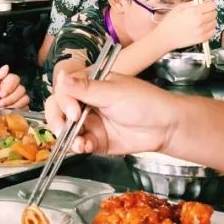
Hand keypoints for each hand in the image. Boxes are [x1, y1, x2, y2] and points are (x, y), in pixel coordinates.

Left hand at [0, 64, 29, 110]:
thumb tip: (6, 66)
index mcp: (4, 83)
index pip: (15, 78)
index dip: (9, 86)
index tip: (1, 94)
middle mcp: (12, 90)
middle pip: (21, 89)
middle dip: (10, 98)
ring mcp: (17, 100)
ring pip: (25, 98)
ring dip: (13, 105)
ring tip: (2, 109)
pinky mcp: (20, 110)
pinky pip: (26, 107)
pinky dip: (17, 110)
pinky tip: (8, 113)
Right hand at [43, 71, 178, 155]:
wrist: (165, 127)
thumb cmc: (144, 102)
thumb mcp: (113, 92)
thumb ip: (84, 88)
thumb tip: (61, 76)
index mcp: (90, 85)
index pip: (63, 90)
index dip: (63, 100)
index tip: (73, 111)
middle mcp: (86, 103)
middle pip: (58, 109)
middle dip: (58, 119)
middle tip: (65, 128)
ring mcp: (90, 123)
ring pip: (66, 129)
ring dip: (66, 136)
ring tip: (78, 142)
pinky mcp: (96, 141)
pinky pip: (79, 144)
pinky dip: (78, 147)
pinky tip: (85, 147)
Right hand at [154, 0, 217, 51]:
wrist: (165, 37)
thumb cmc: (170, 22)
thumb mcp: (180, 7)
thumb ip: (195, 2)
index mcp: (195, 12)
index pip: (212, 5)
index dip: (210, 4)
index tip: (207, 4)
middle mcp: (200, 22)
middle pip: (215, 13)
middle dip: (210, 11)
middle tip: (202, 12)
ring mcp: (202, 31)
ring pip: (215, 22)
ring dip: (210, 20)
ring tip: (201, 21)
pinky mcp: (202, 39)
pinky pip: (213, 32)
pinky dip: (209, 29)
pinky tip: (202, 28)